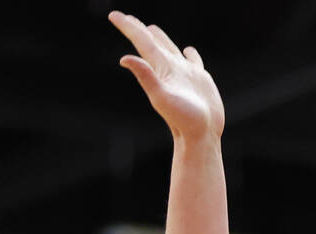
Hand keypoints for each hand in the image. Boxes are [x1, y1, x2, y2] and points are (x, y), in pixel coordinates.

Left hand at [109, 11, 223, 139]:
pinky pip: (193, 61)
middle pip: (151, 43)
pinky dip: (190, 54)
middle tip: (128, 19)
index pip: (141, 42)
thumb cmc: (184, 118)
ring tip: (151, 29)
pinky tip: (188, 51)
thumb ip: (146, 76)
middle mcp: (170, 68)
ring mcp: (185, 74)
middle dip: (139, 30)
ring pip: (170, 49)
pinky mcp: (200, 80)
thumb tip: (124, 59)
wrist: (202, 135)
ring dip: (160, 39)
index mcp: (161, 68)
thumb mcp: (162, 96)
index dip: (128, 27)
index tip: (113, 15)